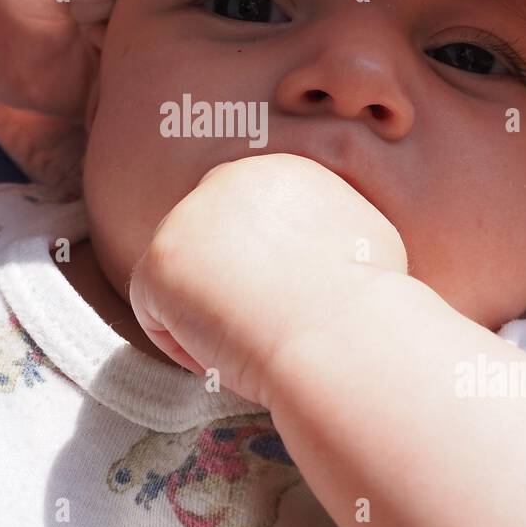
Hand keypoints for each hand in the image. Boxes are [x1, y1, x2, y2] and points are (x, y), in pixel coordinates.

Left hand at [127, 153, 407, 409]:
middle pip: (209, 241)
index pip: (249, 218)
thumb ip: (322, 227)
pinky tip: (229, 355)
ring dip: (209, 316)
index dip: (263, 269)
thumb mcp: (361, 235)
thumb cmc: (368, 302)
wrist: (342, 332)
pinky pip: (157, 315)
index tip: (286, 304)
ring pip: (182, 279)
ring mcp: (185, 218)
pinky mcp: (158, 263)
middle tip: (261, 326)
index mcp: (280, 171)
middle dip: (226, 282)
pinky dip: (188, 346)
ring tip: (254, 342)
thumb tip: (313, 246)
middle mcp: (228, 180)